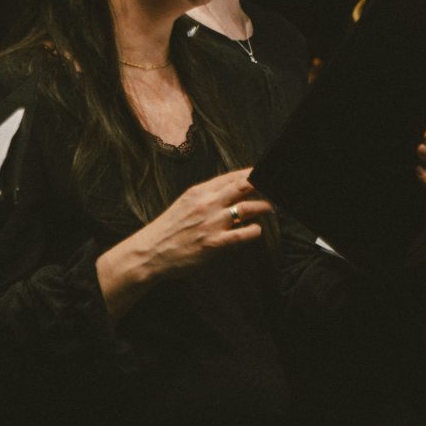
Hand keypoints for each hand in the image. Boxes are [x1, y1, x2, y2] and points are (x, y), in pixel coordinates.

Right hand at [96, 167, 272, 317]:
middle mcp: (206, 204)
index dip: (254, 173)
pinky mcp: (215, 243)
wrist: (150, 252)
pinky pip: (244, 234)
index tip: (266, 174)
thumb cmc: (168, 230)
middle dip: (264, 184)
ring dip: (265, 207)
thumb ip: (207, 197)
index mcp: (198, 192)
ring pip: (248, 208)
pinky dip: (255, 230)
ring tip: (272, 208)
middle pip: (244, 185)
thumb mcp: (185, 205)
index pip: (233, 176)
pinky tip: (256, 230)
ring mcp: (211, 223)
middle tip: (276, 187)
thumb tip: (232, 193)